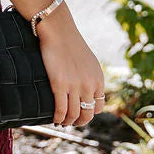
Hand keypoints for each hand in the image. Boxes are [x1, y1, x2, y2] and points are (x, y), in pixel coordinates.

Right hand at [34, 8, 105, 127]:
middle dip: (80, 121)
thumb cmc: (70, 43)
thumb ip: (89, 76)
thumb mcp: (88, 61)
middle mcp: (90, 85)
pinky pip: (61, 110)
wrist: (59, 31)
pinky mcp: (60, 85)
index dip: (90, 112)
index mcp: (98, 79)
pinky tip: (54, 119)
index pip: (99, 106)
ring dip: (68, 122)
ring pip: (74, 114)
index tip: (80, 113)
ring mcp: (75, 86)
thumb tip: (84, 87)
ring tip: (62, 123)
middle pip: (88, 114)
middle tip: (71, 122)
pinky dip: (58, 118)